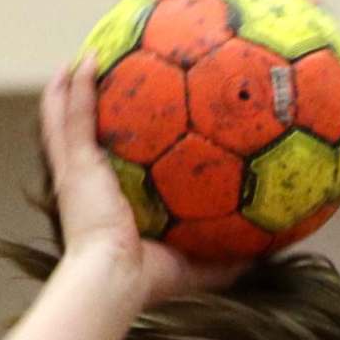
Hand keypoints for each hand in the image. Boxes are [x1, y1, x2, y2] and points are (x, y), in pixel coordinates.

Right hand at [37, 60, 239, 310]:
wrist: (115, 281)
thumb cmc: (149, 280)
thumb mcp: (198, 266)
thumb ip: (231, 256)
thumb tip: (273, 250)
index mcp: (109, 208)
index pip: (111, 173)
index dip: (115, 154)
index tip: (131, 134)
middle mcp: (88, 188)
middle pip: (82, 142)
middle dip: (86, 115)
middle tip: (99, 86)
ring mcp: (76, 173)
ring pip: (66, 121)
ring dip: (72, 90)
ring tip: (82, 60)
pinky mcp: (75, 165)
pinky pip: (76, 116)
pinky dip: (81, 86)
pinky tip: (89, 58)